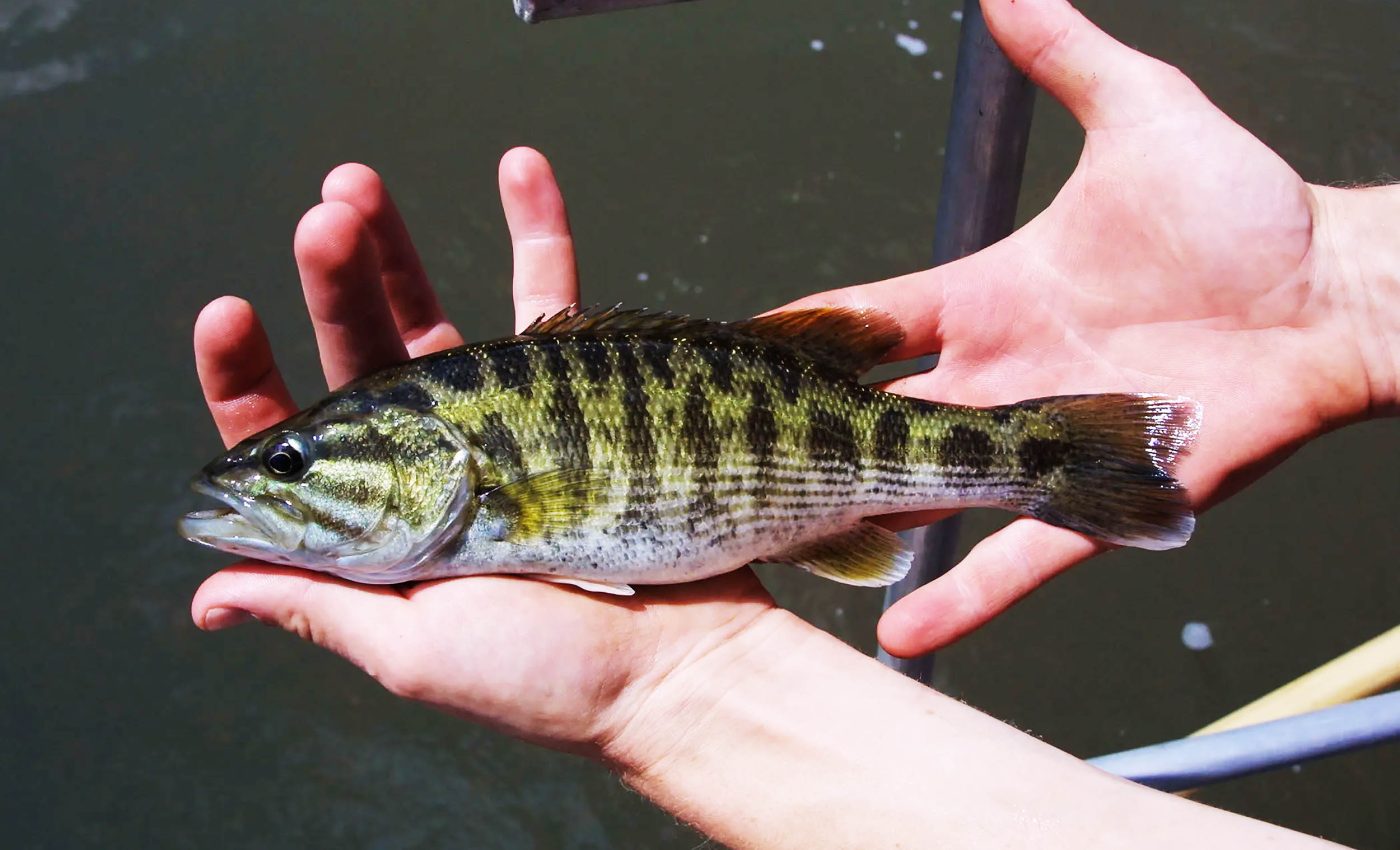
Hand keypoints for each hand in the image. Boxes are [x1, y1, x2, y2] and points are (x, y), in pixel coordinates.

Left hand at [190, 149, 775, 753]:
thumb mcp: (413, 650)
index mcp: (377, 527)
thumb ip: (315, 607)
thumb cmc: (551, 675)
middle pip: (360, 355)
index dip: (247, 373)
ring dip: (398, 245)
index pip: (291, 442)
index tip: (227, 309)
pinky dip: (540, 230)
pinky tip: (522, 166)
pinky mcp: (580, 401)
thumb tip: (205, 592)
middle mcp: (431, 472)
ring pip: (438, 314)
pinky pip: (556, 297)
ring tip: (358, 183)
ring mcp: (503, 430)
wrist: (685, 667)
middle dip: (329, 283)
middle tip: (319, 219)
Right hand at [785, 0, 1398, 655]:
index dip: (799, 333)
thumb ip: (1066, 56)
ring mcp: (1040, 443)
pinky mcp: (1097, 495)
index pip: (865, 320)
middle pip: (877, 414)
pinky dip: (964, 597)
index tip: (728, 350)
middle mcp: (998, 374)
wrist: (1332, 295)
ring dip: (862, 523)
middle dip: (810, 439)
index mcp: (989, 296)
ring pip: (927, 490)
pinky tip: (901, 635)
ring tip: (779, 552)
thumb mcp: (1140, 115)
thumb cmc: (1243, 209)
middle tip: (729, 464)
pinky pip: (1018, 555)